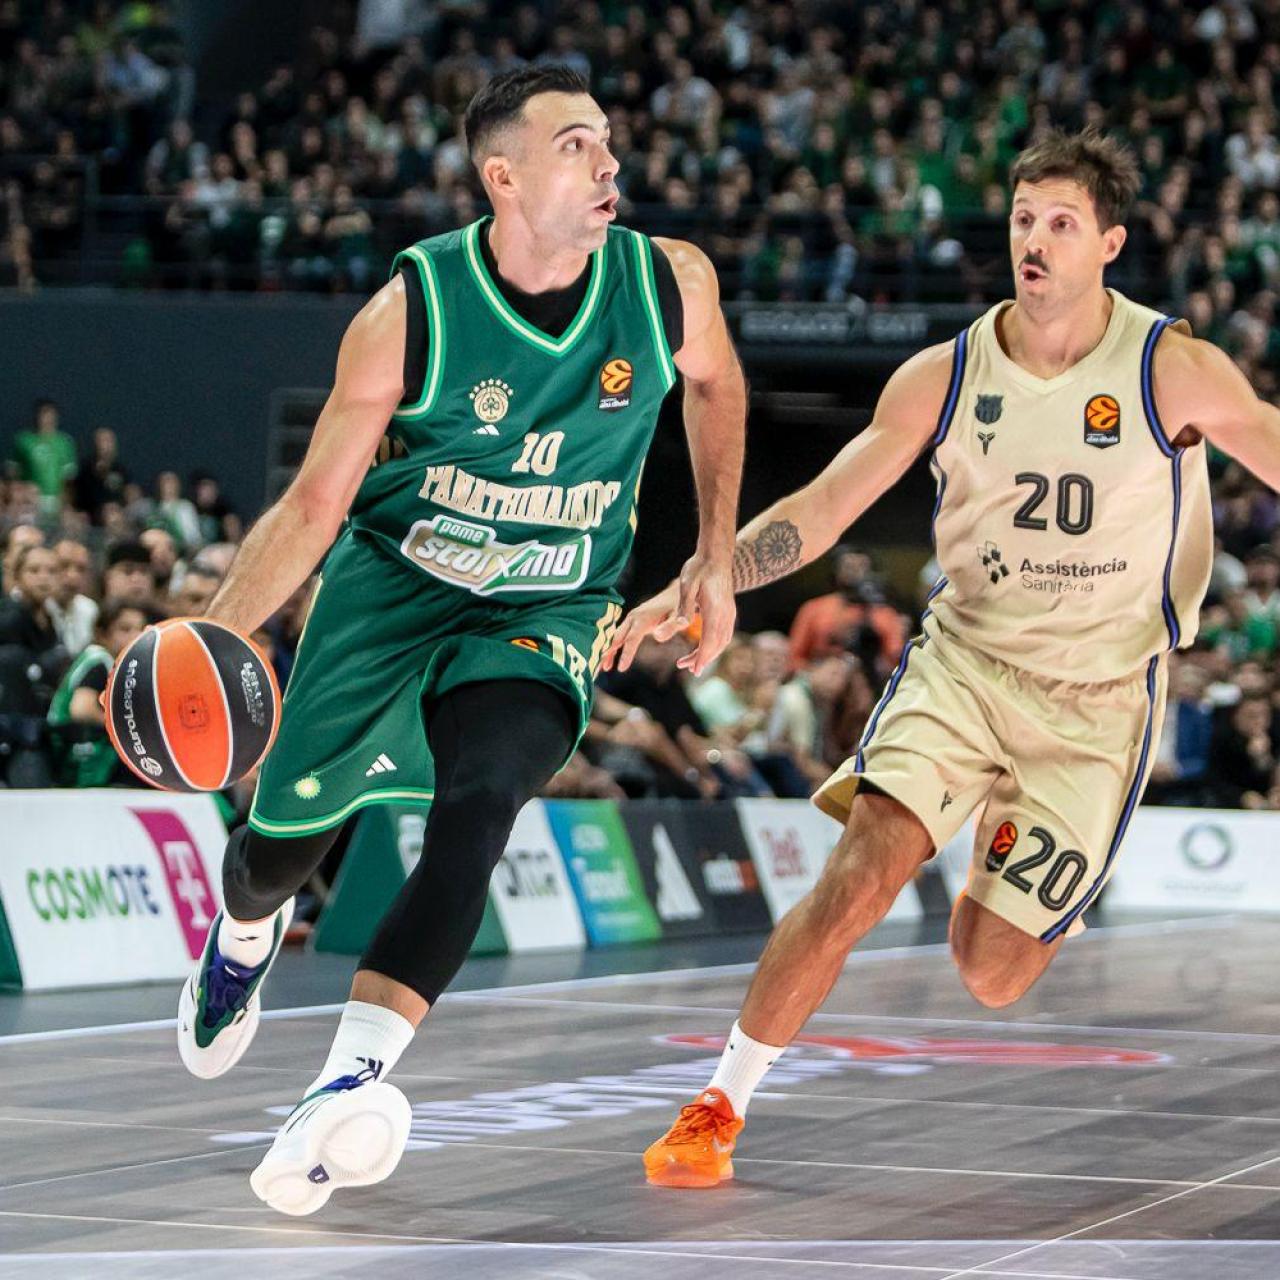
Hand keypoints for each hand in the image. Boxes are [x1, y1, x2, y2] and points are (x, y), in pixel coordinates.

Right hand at [601, 579, 683, 672]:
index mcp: (643, 618)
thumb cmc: (679, 607)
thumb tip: (657, 637)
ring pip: (616, 636)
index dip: (626, 654)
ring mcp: (631, 618)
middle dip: (608, 653)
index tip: (621, 669)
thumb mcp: (679, 617)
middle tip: (600, 670)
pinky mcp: (632, 620)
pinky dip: (613, 646)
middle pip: (617, 638)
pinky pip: (620, 635)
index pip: (631, 639)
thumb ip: (670, 627)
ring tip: (603, 668)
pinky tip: (610, 657)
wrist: (676, 592)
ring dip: (608, 651)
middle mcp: (633, 617)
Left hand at [672, 551, 735, 675]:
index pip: (709, 642)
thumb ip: (682, 608)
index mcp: (715, 611)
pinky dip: (716, 644)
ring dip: (709, 653)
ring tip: (692, 660)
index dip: (701, 658)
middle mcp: (726, 614)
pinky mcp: (729, 610)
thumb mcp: (687, 586)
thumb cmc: (698, 568)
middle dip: (704, 659)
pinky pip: (725, 633)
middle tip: (687, 668)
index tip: (693, 670)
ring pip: (723, 641)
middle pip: (717, 645)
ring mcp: (729, 612)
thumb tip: (679, 626)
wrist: (716, 554)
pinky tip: (705, 646)